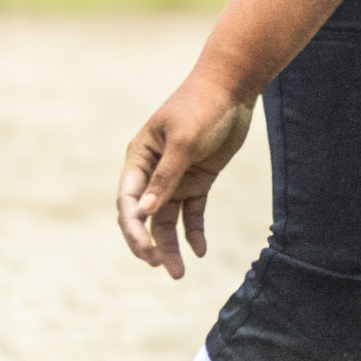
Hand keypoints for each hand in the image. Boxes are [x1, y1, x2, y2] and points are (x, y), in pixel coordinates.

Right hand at [117, 70, 253, 279]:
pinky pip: (192, 212)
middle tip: (160, 266)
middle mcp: (153, 172)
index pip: (128, 201)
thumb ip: (165, 177)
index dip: (133, 228)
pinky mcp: (198, 179)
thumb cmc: (202, 107)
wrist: (232, 88)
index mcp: (139, 158)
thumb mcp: (183, 141)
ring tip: (180, 273)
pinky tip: (199, 250)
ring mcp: (176, 177)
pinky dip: (194, 231)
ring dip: (170, 245)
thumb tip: (144, 212)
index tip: (146, 250)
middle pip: (144, 216)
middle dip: (148, 243)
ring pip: (167, 219)